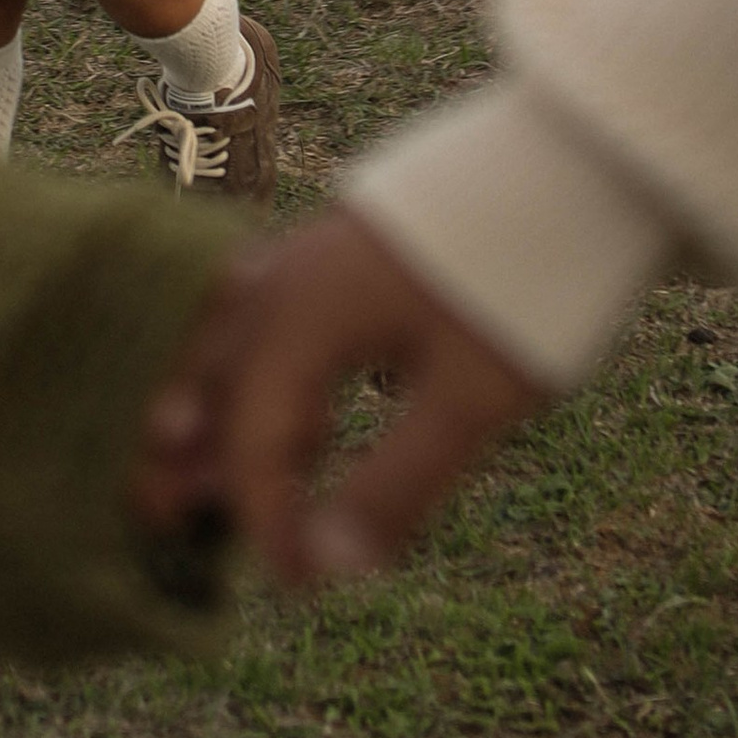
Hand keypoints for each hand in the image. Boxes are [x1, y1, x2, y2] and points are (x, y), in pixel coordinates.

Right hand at [135, 212, 546, 587]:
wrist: (578, 153)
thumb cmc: (526, 277)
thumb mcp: (473, 397)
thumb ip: (395, 485)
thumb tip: (329, 570)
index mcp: (307, 313)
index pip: (257, 436)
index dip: (268, 519)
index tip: (299, 584)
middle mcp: (292, 274)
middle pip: (218, 374)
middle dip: (193, 449)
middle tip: (160, 509)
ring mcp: (317, 248)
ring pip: (238, 334)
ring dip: (217, 399)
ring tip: (200, 458)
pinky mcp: (348, 241)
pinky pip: (272, 306)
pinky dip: (259, 359)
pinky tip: (294, 397)